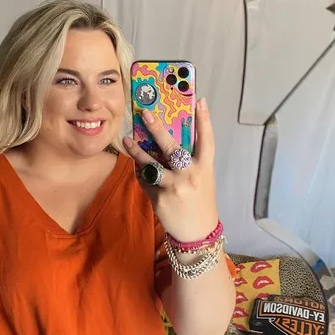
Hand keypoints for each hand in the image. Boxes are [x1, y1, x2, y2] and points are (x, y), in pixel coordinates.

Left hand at [123, 98, 218, 241]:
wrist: (196, 233)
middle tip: (145, 113)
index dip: (204, 120)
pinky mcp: (158, 199)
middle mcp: (189, 176)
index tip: (199, 101)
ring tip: (127, 139)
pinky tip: (137, 167)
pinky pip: (145, 180)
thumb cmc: (200, 202)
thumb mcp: (202, 179)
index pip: (207, 141)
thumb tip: (169, 143)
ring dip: (137, 151)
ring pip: (150, 165)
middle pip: (172, 148)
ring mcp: (172, 188)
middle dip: (157, 128)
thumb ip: (190, 162)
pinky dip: (141, 173)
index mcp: (204, 169)